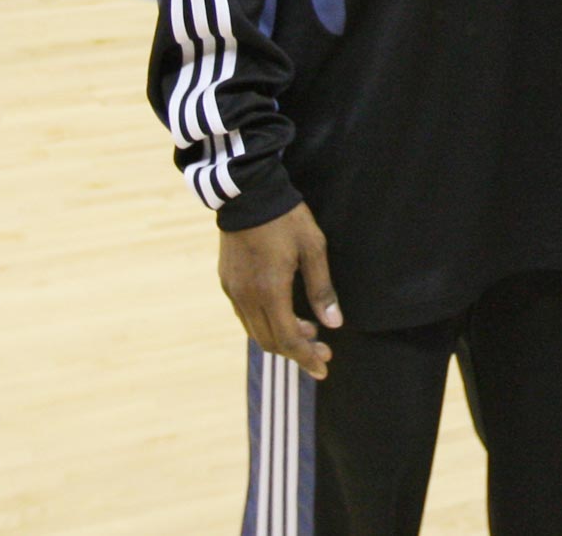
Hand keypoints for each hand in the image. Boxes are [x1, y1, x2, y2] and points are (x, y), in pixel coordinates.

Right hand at [220, 203, 342, 378]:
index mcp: (270, 291)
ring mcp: (233, 290)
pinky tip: (283, 313)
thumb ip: (322, 288)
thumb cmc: (286, 218)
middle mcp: (247, 297)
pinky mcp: (227, 281)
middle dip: (297, 352)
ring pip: (256, 331)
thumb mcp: (313, 248)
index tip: (323, 368)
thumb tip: (334, 324)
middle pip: (270, 341)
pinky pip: (245, 316)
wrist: (248, 193)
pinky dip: (266, 324)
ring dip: (281, 338)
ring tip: (308, 330)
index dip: (307, 358)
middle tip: (323, 350)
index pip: (289, 340)